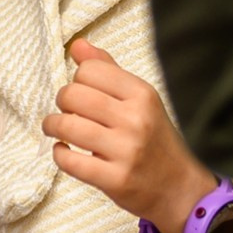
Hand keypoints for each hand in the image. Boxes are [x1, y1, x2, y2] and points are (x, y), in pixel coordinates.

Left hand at [45, 39, 216, 232]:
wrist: (180, 188)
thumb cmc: (155, 140)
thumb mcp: (140, 99)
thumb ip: (108, 70)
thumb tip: (77, 45)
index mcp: (143, 94)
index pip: (90, 70)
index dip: (78, 80)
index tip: (82, 92)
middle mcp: (135, 119)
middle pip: (73, 95)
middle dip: (62, 102)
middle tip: (66, 111)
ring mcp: (126, 151)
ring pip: (67, 126)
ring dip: (53, 126)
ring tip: (56, 129)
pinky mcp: (115, 179)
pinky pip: (70, 162)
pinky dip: (59, 154)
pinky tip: (65, 152)